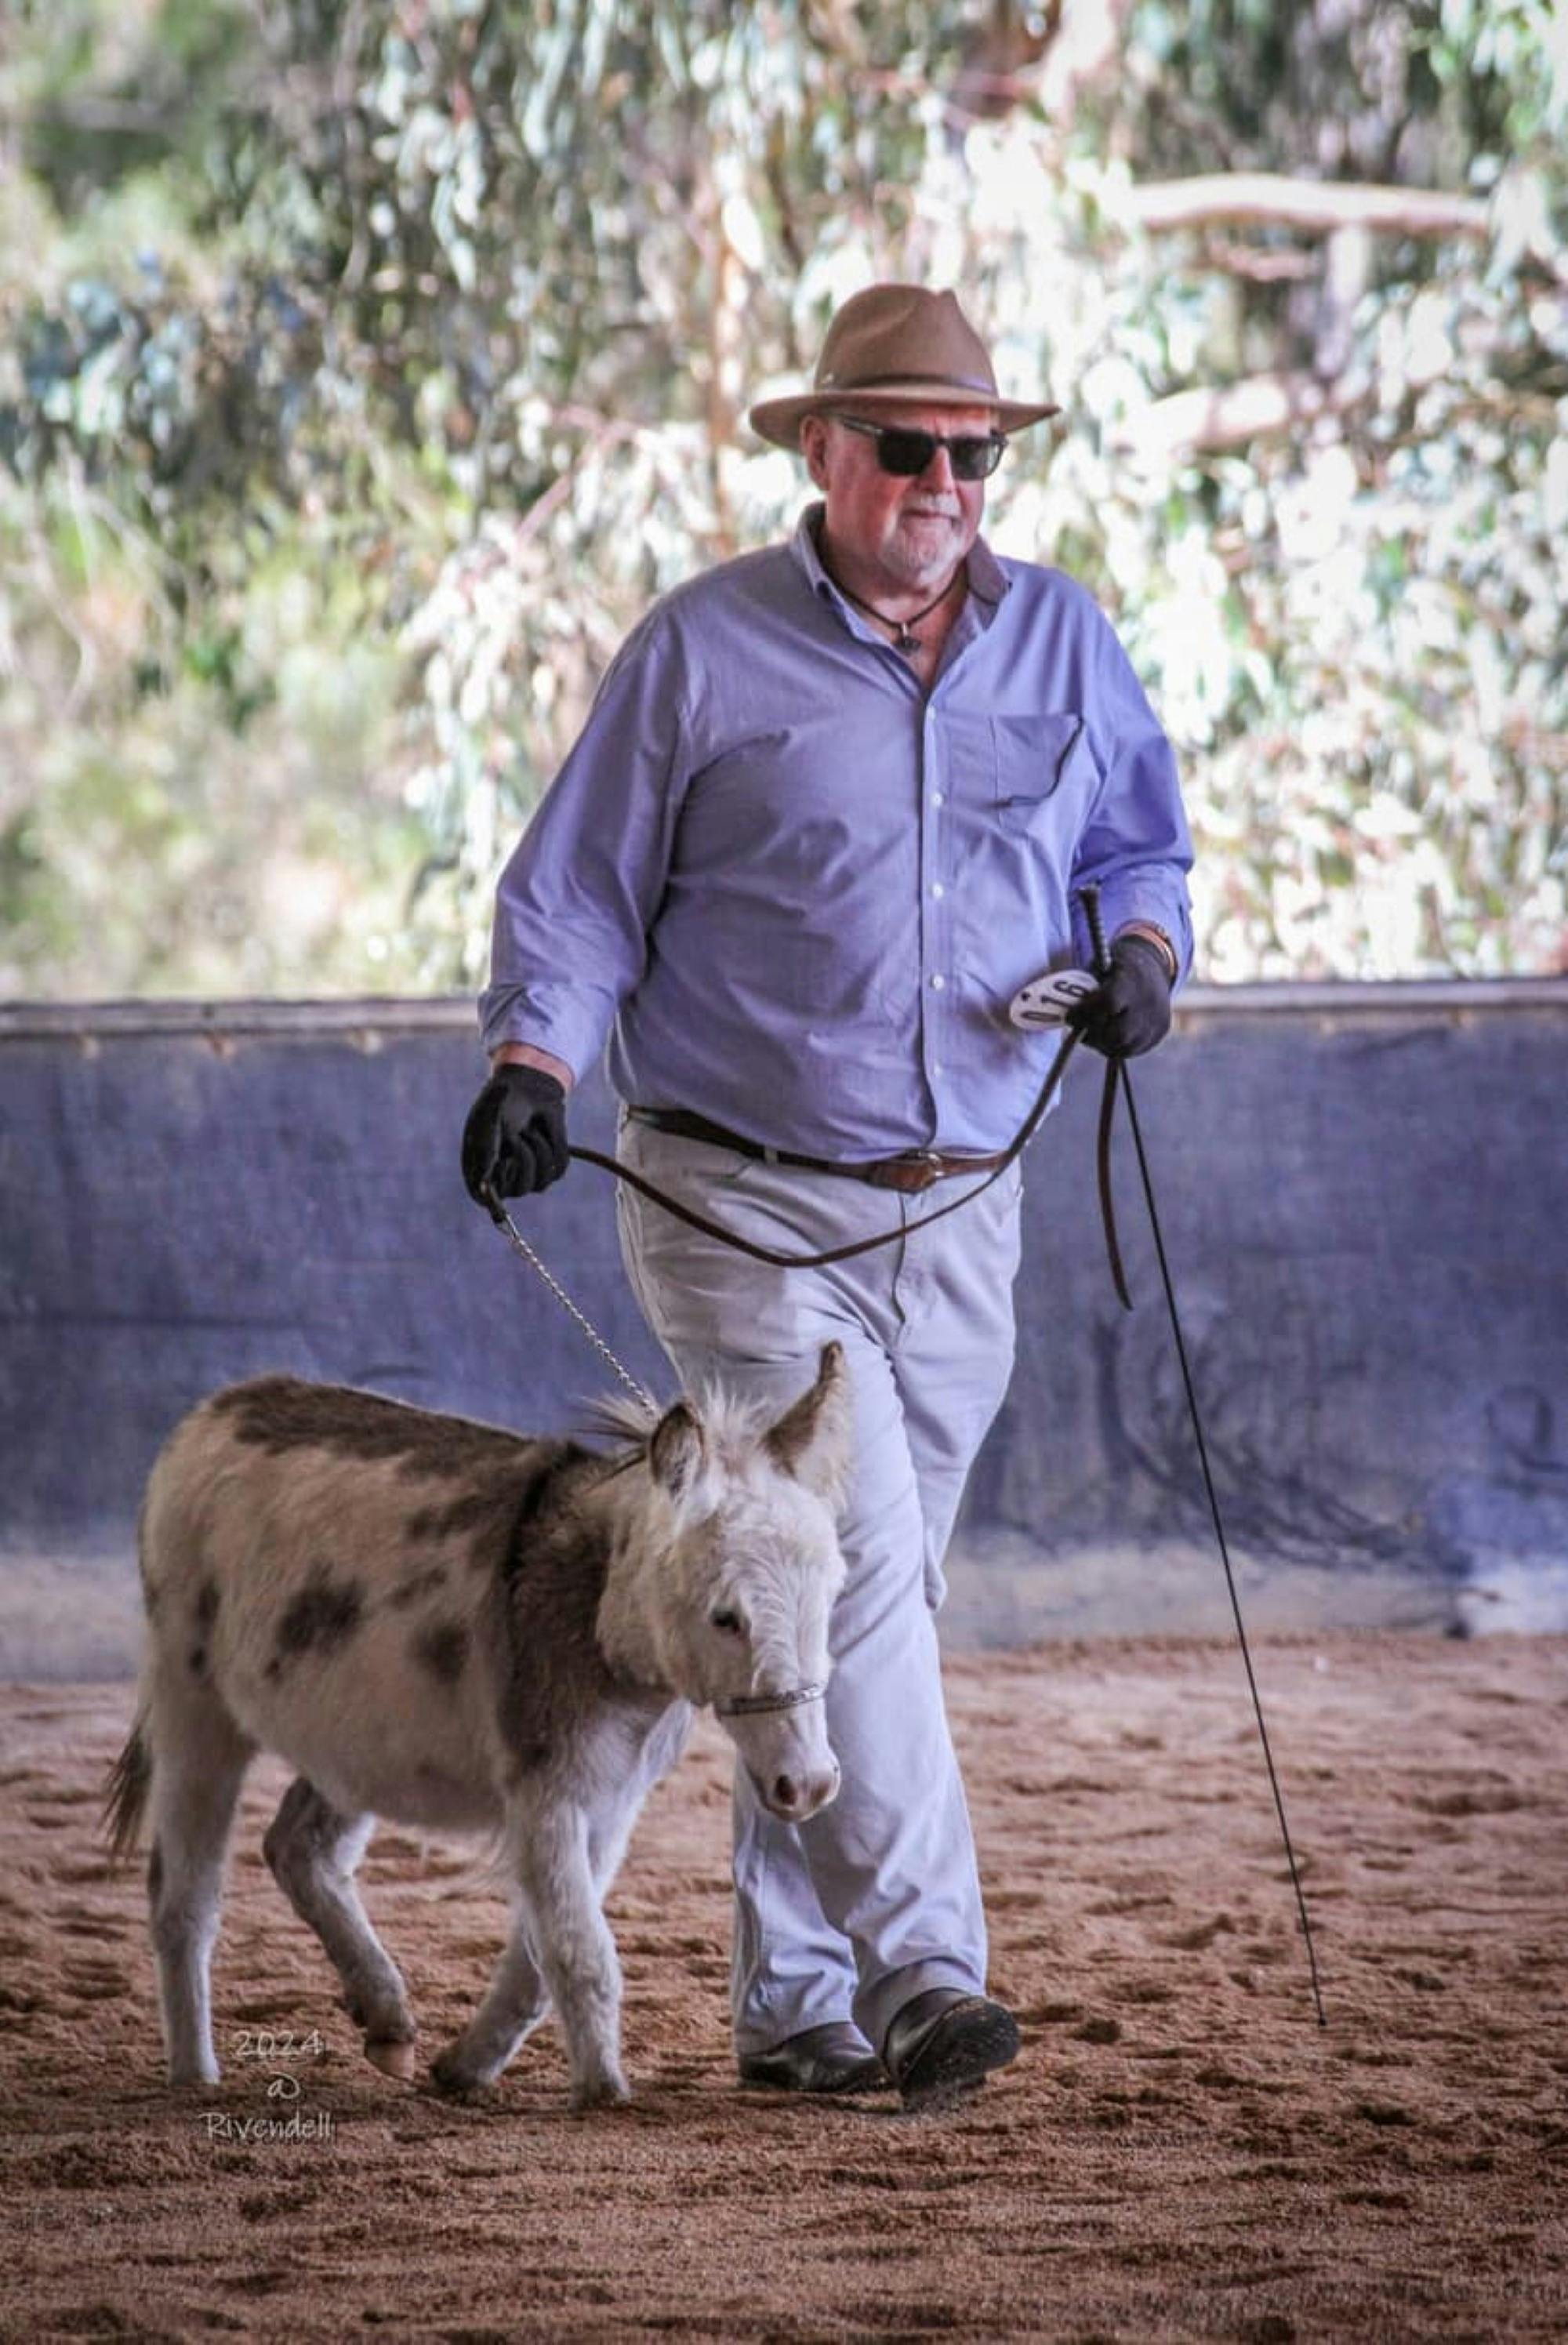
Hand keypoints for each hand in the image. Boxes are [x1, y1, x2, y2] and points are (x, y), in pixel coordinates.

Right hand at [460, 1066, 569, 1214]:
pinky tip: (542, 1131)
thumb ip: (484, 1150)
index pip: (485, 1198)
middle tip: (518, 1137)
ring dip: (538, 1149)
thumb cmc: (501, 1103)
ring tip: (529, 1129)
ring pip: (542, 1182)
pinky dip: (554, 1145)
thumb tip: (484, 1182)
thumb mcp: (488, 1121)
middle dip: (523, 1160)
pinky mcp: (549, 1168)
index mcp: (479, 1171)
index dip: (497, 1185)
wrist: (527, 1087)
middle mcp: (503, 1179)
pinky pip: (559, 1168)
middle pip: (519, 1190)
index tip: (505, 1161)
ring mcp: (528, 1176)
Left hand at [1067, 934, 1172, 1058]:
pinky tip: (1107, 1034)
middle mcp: (1149, 1001)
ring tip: (1093, 1031)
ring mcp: (1157, 1019)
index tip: (1069, 1016)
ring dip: (1103, 1043)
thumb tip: (1067, 1014)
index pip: (1108, 1004)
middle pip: (1117, 1033)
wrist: (1152, 963)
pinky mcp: (1160, 1031)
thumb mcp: (1099, 967)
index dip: (1084, 1013)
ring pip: (1124, 1046)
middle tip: (1080, 1028)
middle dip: (1094, 1033)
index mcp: (1132, 979)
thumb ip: (1085, 989)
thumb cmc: (1115, 966)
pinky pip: (1132, 1049)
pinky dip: (1116, 1046)